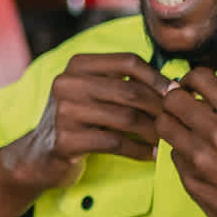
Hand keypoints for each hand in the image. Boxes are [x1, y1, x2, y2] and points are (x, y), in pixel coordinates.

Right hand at [6, 53, 172, 189]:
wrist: (39, 155)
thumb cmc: (78, 121)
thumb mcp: (92, 92)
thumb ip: (121, 83)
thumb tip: (173, 85)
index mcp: (77, 65)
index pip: (127, 61)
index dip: (157, 77)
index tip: (176, 93)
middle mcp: (67, 83)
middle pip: (129, 91)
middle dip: (159, 107)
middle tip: (177, 121)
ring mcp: (64, 111)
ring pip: (125, 118)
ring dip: (153, 131)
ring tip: (167, 140)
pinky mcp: (66, 140)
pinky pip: (115, 143)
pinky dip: (138, 150)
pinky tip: (150, 155)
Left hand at [158, 68, 216, 216]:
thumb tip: (202, 102)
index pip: (199, 76)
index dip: (189, 80)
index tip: (190, 88)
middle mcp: (216, 130)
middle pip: (172, 99)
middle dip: (173, 102)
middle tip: (181, 110)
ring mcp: (199, 156)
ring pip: (163, 126)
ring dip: (171, 126)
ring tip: (184, 134)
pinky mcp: (189, 180)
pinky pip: (173, 156)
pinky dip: (181, 155)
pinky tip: (197, 163)